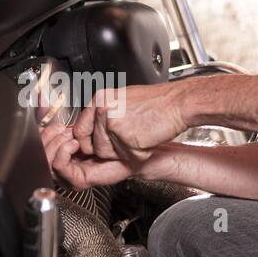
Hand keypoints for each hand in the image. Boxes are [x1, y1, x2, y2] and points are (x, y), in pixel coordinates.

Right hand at [40, 122, 136, 189]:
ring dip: (55, 143)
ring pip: (46, 160)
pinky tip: (75, 144)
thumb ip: (65, 114)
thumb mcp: (86, 120)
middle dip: (48, 136)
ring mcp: (69, 174)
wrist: (134, 149)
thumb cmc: (115, 136)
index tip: (48, 116)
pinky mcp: (77, 180)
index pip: (41, 142)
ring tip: (71, 136)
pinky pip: (58, 166)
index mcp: (63, 150)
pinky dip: (63, 152)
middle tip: (63, 128)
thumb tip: (43, 99)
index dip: (40, 129)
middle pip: (39, 153)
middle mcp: (64, 163)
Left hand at [72, 81, 191, 162]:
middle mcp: (103, 110)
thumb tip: (89, 131)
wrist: (178, 103)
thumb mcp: (121, 101)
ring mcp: (113, 124)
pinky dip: (137, 154)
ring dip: (122, 152)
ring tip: (138, 137)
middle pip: (93, 146)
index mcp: (100, 99)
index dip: (87, 143)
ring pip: (106, 154)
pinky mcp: (126, 137)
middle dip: (108, 149)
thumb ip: (103, 116)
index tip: (93, 147)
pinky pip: (125, 157)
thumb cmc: (157, 103)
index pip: (80, 130)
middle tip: (127, 138)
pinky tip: (145, 140)